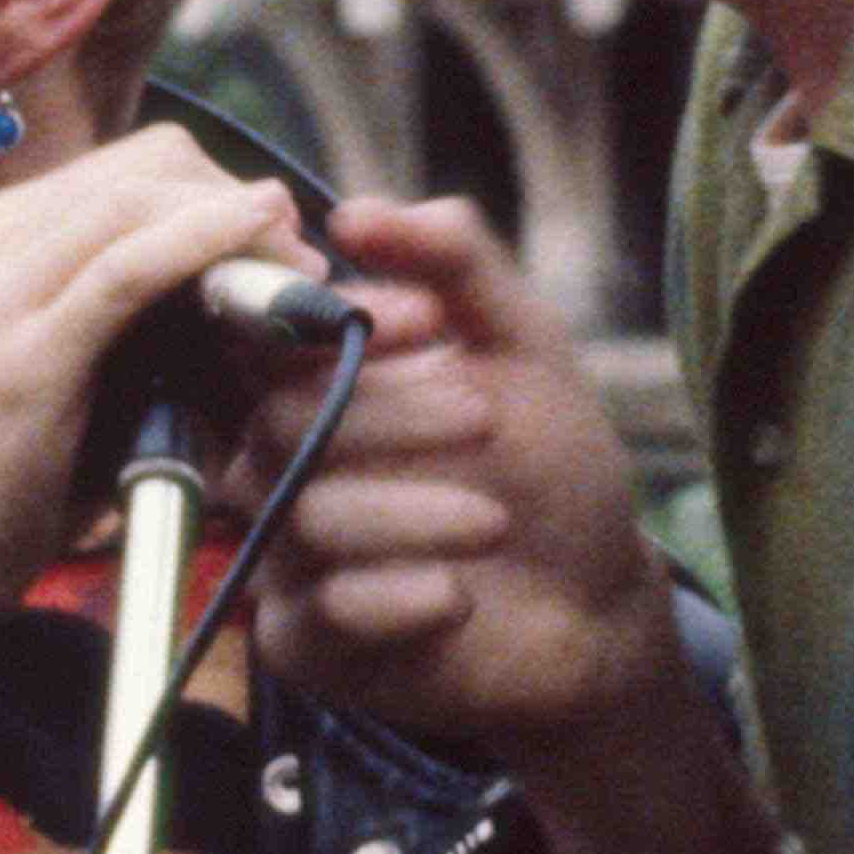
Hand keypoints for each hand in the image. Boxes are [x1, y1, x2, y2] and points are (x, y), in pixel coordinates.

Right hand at [0, 133, 319, 810]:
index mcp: (3, 240)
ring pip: (140, 201)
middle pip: (148, 165)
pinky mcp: (21, 356)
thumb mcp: (87, 378)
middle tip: (299, 261)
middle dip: (240, 198)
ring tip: (292, 274)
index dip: (224, 188)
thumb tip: (260, 294)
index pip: (138, 165)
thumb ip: (152, 325)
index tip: (282, 244)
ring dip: (236, 223)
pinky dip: (204, 243)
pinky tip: (258, 243)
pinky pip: (128, 268)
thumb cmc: (16, 486)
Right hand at [248, 196, 684, 766]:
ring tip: (494, 520)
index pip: (259, 335)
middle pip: (279, 423)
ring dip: (411, 511)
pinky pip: (318, 610)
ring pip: (304, 515)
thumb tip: (357, 211)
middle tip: (486, 417)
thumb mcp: (521, 346)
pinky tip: (456, 595)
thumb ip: (456, 264)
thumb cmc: (550, 469)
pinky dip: (395, 597)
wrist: (595, 606)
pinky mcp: (304, 643)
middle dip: (391, 416)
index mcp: (316, 385)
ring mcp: (285, 555)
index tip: (422, 321)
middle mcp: (282, 465)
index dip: (321, 322)